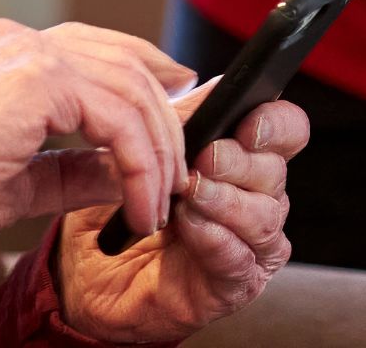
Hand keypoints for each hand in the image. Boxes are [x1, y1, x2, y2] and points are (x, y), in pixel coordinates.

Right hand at [0, 17, 194, 244]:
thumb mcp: (18, 182)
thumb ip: (71, 171)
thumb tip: (120, 177)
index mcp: (10, 53)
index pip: (99, 49)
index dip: (148, 75)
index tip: (180, 111)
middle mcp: (22, 40)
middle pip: (126, 61)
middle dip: (168, 118)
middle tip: (184, 172)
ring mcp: (30, 50)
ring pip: (132, 87)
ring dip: (157, 153)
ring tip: (158, 204)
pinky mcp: (39, 76)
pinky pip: (118, 118)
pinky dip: (139, 165)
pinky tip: (138, 204)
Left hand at [58, 93, 308, 343]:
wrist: (79, 265)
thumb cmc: (111, 203)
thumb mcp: (139, 148)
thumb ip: (173, 118)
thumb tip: (194, 77)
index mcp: (239, 156)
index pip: (286, 131)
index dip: (275, 123)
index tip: (246, 122)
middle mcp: (252, 200)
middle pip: (275, 172)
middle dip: (240, 161)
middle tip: (205, 157)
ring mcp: (246, 247)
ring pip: (265, 217)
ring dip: (226, 200)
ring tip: (191, 192)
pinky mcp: (229, 287)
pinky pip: (240, 262)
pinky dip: (216, 239)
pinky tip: (190, 225)